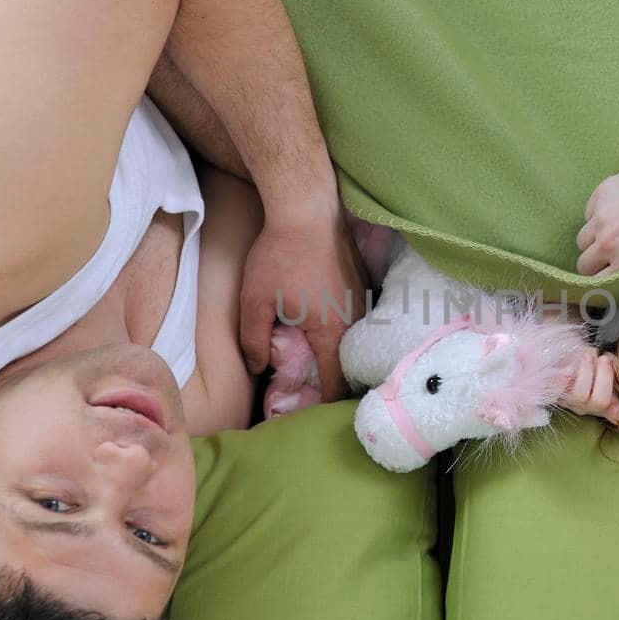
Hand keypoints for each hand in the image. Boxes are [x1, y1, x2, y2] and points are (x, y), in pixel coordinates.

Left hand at [239, 210, 365, 400]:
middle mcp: (356, 319)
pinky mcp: (363, 281)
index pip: (337, 382)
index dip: (324, 402)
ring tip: (319, 360)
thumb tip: (258, 369)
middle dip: (334, 380)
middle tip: (313, 390)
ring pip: (355, 338)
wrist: (308, 206)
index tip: (312, 413)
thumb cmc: (280, 254)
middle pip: (350, 362)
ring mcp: (364, 299)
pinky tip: (325, 324)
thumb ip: (254, 341)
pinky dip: (344, 329)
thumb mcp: (255, 300)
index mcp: (332, 332)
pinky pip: (357, 317)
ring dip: (340, 352)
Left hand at [558, 347, 618, 428]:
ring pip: (582, 395)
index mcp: (608, 404)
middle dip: (604, 377)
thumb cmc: (593, 361)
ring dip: (587, 371)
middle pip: (601, 402)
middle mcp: (591, 407)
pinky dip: (567, 374)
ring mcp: (573, 403)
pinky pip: (562, 387)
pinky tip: (569, 367)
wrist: (568, 351)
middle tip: (604, 359)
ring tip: (587, 357)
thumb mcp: (615, 364)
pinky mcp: (556, 394)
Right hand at [577, 146, 618, 275]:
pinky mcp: (599, 195)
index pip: (596, 282)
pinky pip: (588, 215)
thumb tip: (618, 278)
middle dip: (594, 262)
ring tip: (613, 230)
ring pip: (582, 240)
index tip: (602, 275)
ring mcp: (601, 217)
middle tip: (607, 254)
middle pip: (583, 264)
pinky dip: (596, 216)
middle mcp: (609, 242)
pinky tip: (618, 209)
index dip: (599, 279)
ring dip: (592, 239)